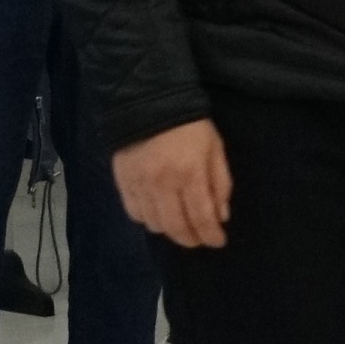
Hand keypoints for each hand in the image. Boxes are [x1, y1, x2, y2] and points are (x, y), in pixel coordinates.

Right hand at [115, 118, 231, 248]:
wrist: (150, 102)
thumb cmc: (190, 126)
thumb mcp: (215, 149)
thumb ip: (220, 184)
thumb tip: (221, 217)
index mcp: (190, 173)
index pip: (201, 217)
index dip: (211, 235)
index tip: (219, 241)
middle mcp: (163, 183)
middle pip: (177, 227)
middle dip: (192, 239)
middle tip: (200, 239)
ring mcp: (140, 184)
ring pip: (155, 224)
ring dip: (171, 230)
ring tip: (180, 224)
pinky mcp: (123, 181)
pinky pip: (135, 213)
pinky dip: (148, 219)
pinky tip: (158, 213)